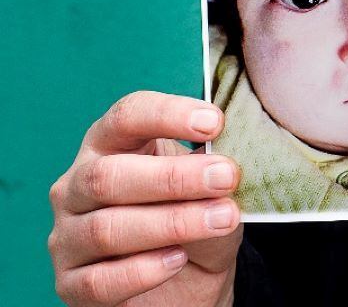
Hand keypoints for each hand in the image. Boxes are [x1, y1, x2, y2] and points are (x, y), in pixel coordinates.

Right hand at [48, 91, 242, 305]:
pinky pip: (100, 280)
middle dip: (173, 177)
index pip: (124, 118)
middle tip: (226, 177)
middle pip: (107, 175)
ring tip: (222, 219)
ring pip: (106, 228)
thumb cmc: (194, 218)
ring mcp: (67, 238)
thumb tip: (225, 161)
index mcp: (109, 147)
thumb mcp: (211, 189)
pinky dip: (144, 270)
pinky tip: (178, 259)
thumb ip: (212, 172)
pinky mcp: (71, 285)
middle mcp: (77, 188)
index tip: (214, 123)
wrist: (186, 283)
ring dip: (172, 222)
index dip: (166, 115)